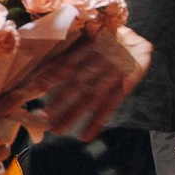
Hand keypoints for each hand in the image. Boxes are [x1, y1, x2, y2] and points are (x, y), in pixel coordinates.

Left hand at [21, 25, 151, 140]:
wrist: (138, 41)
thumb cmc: (108, 40)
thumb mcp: (90, 38)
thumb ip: (72, 48)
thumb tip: (44, 65)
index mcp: (89, 48)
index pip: (68, 62)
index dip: (53, 74)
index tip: (35, 87)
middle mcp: (100, 61)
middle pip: (77, 82)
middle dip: (60, 100)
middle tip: (42, 116)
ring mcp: (113, 74)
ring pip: (91, 97)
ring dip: (74, 114)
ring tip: (58, 129)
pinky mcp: (125, 85)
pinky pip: (110, 105)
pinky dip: (98, 121)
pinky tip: (86, 136)